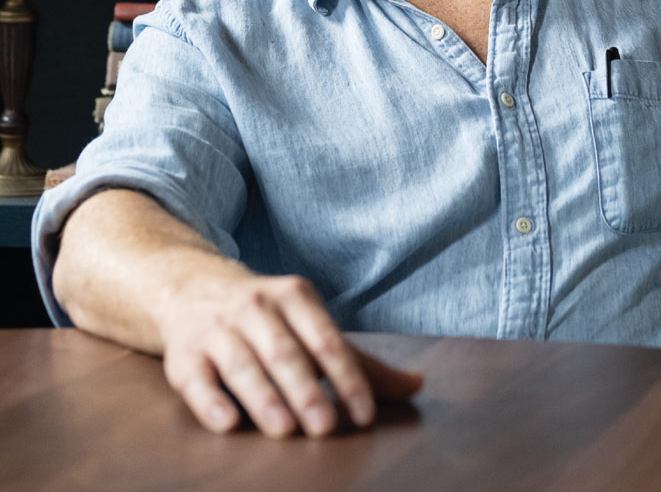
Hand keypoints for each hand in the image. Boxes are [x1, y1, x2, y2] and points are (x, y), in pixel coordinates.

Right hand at [159, 271, 422, 437]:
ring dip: (264, 398)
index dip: (348, 377)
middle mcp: (256, 307)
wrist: (191, 288)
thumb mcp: (312, 326)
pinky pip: (197, 379)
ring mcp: (217, 329)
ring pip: (243, 364)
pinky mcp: (184, 354)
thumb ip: (360, 362)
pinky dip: (211, 401)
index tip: (365, 415)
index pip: (327, 339)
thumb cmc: (269, 319)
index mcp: (295, 296)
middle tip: (325, 427)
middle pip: (285, 352)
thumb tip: (418, 386)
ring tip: (284, 430)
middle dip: (306, 390)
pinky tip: (227, 423)